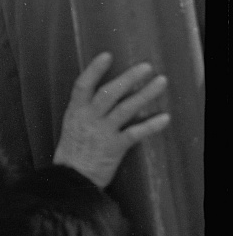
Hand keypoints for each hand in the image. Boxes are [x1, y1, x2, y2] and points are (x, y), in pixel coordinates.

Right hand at [53, 52, 170, 187]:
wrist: (71, 180)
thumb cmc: (71, 154)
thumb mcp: (71, 127)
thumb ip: (84, 113)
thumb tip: (101, 98)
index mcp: (75, 112)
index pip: (82, 85)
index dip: (94, 70)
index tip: (107, 55)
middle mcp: (88, 118)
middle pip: (109, 93)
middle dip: (129, 78)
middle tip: (146, 66)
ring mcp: (102, 132)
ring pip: (125, 108)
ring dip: (145, 94)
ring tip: (160, 82)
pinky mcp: (114, 147)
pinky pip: (135, 133)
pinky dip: (150, 125)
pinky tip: (165, 118)